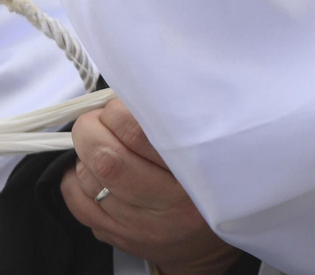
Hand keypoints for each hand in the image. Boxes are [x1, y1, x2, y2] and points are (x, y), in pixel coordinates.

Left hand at [62, 99, 241, 274]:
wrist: (206, 243)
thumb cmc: (211, 184)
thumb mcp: (211, 152)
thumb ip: (178, 126)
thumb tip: (131, 98)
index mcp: (194, 177)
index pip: (141, 136)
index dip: (119, 113)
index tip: (118, 105)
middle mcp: (166, 207)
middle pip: (108, 160)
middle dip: (91, 130)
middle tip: (96, 119)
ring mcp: (138, 226)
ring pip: (90, 181)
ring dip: (85, 154)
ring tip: (98, 143)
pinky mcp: (117, 238)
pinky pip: (79, 205)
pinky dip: (75, 180)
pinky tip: (88, 169)